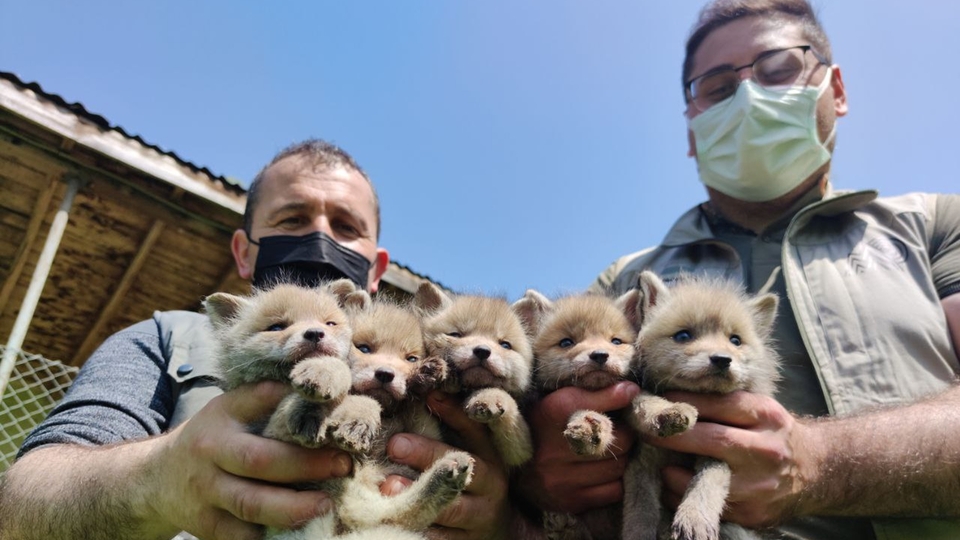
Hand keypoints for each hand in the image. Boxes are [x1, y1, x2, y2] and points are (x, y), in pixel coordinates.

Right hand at [145, 381, 354, 538]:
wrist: (157, 479)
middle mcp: (209, 460)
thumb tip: (313, 390)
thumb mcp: (227, 408)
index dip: (297, 420)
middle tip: (343, 467)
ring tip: (325, 506)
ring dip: (292, 508)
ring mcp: (206, 497)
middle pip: (259, 462)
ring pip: (250, 506)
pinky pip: (240, 537)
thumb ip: (263, 397)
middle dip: (306, 466)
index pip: (260, 414)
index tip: (336, 430)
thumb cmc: (210, 437)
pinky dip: (268, 536)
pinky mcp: (207, 528)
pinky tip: (299, 530)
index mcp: (219, 424)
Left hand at [381, 391, 512, 539]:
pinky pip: (440, 538)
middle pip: (460, 469)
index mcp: (491, 459)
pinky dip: (418, 528)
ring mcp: (477, 520)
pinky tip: (393, 518)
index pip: (476, 432)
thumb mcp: (476, 452)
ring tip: (389, 486)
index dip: (455, 414)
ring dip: (418, 497)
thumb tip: (430, 392)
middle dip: (426, 455)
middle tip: (394, 445)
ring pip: (450, 508)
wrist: (498, 531)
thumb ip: (457, 424)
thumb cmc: (477, 482)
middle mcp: (489, 488)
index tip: (428, 397)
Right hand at [517, 381, 639, 513]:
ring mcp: (561, 477)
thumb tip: (632, 390)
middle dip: (624, 435)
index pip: (606, 406)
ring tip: (608, 451)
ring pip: (618, 467)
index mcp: (554, 412)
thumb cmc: (540, 424)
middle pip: (619, 441)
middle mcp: (555, 446)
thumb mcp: (561, 400)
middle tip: (617, 431)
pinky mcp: (569, 500)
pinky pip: (612, 491)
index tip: (628, 395)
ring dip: (621, 459)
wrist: (508, 464)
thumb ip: (598, 392)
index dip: (623, 402)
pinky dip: (614, 481)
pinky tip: (602, 472)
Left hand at [651, 390, 812, 527]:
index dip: (684, 402)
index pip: (719, 404)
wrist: (816, 471)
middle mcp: (766, 449)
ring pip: (704, 477)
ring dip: (671, 470)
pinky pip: (706, 503)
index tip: (657, 400)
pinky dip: (682, 494)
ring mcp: (760, 485)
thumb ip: (725, 403)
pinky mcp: (753, 512)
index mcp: (767, 416)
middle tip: (643, 428)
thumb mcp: (760, 409)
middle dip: (671, 435)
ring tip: (656, 460)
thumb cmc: (774, 433)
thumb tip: (671, 398)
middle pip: (710, 439)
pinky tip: (672, 483)